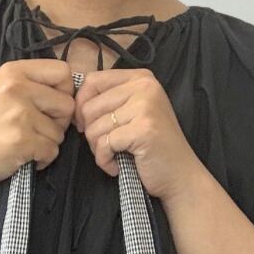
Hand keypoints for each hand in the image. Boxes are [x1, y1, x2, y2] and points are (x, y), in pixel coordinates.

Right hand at [0, 59, 76, 189]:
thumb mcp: (1, 90)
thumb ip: (31, 86)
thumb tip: (69, 93)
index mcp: (14, 72)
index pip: (63, 71)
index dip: (65, 91)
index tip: (52, 106)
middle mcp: (17, 88)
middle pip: (67, 103)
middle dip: (59, 122)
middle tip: (40, 130)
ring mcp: (20, 115)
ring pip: (60, 132)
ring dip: (49, 143)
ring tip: (27, 143)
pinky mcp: (22, 140)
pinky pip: (52, 151)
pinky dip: (43, 158)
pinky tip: (27, 156)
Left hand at [72, 68, 203, 200]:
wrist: (179, 175)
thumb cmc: (153, 147)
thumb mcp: (134, 113)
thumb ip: (110, 101)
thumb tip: (74, 104)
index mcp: (140, 77)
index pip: (93, 81)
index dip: (81, 106)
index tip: (87, 126)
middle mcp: (144, 86)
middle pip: (90, 106)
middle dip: (90, 133)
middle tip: (104, 148)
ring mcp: (145, 106)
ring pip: (94, 127)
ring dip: (97, 149)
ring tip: (113, 157)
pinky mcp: (142, 129)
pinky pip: (104, 145)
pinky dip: (104, 161)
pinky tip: (116, 167)